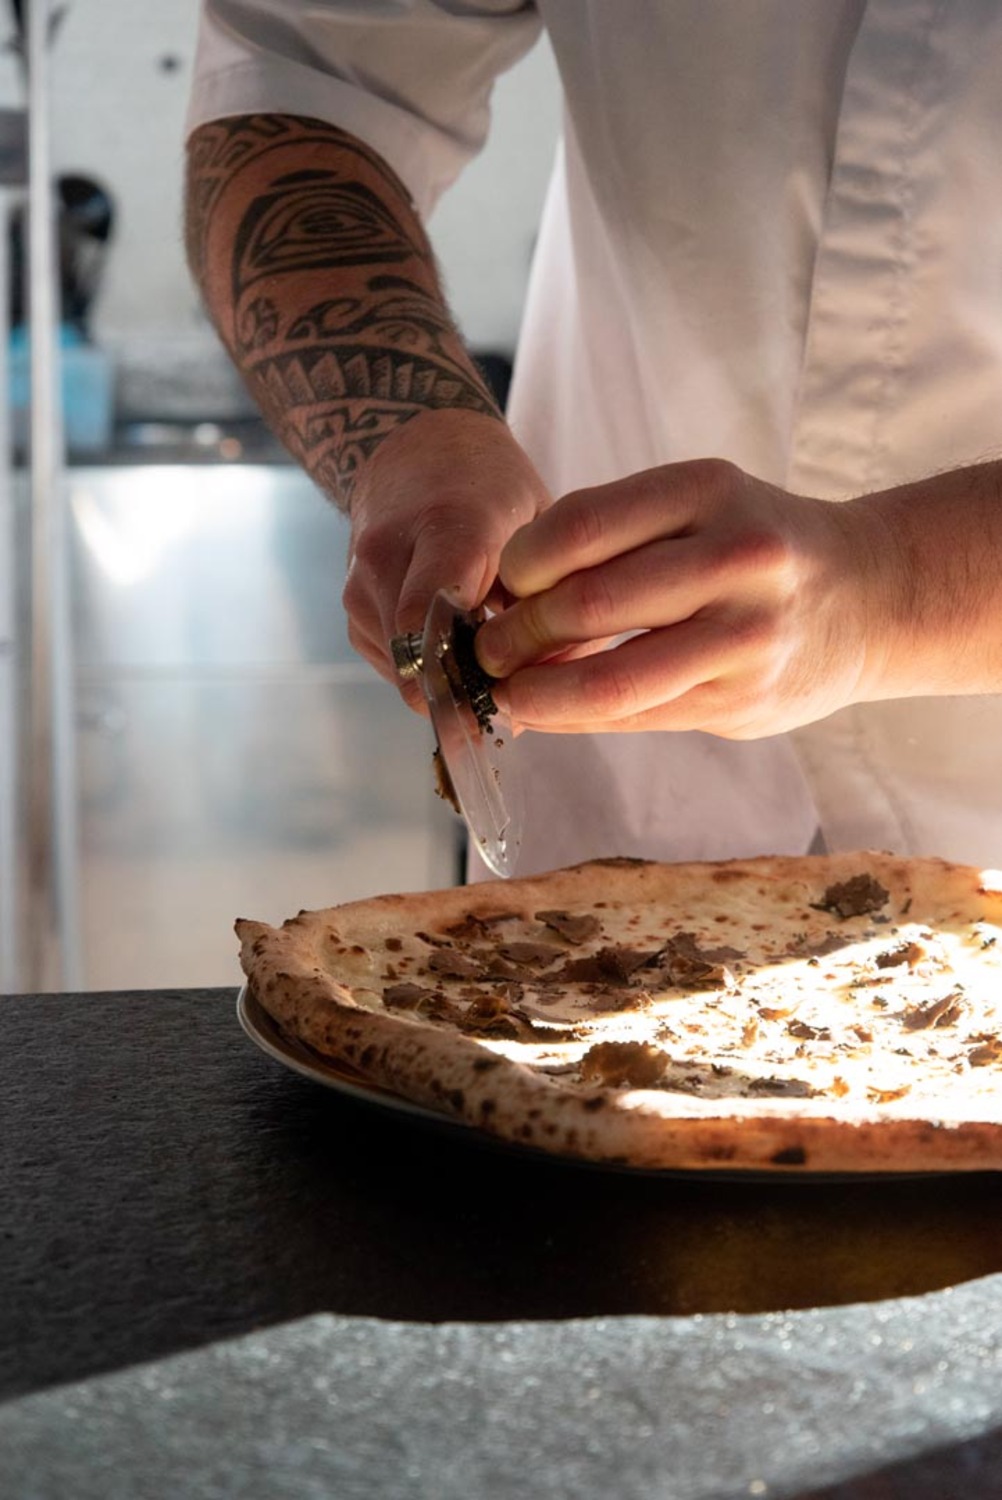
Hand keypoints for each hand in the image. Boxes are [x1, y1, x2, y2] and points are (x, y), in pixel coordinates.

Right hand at [342, 410, 550, 710]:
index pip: (431, 607)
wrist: (418, 451)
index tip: (496, 695)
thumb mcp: (540, 523)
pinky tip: (458, 645)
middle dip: (467, 688)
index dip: (461, 664)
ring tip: (489, 660)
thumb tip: (559, 683)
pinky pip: (394, 666)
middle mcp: (387, 554)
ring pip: (406, 670)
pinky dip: (428, 670)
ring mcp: (359, 583)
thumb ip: (551, 600)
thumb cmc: (492, 487)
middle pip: (417, 654)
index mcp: (447, 525)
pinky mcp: (352, 610)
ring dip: (449, 680)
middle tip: (512, 697)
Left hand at [475, 458, 892, 739]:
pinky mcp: (744, 700)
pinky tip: (552, 712)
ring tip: (508, 693)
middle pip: (588, 604)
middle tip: (488, 650)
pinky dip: (578, 719)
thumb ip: (612, 538)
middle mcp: (736, 557)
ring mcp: (746, 636)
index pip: (579, 526)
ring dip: (538, 693)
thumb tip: (504, 597)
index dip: (519, 565)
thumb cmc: (754, 547)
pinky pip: (637, 718)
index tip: (501, 585)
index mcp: (708, 490)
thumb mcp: (697, 505)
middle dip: (517, 635)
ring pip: (611, 680)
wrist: (867, 597)